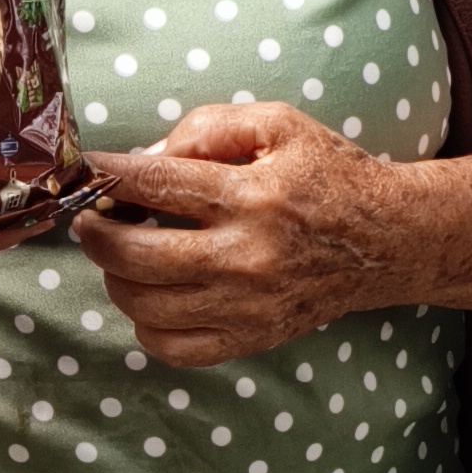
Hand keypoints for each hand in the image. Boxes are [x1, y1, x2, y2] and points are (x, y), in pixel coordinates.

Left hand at [72, 103, 426, 366]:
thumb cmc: (329, 177)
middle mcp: (245, 257)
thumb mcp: (279, 125)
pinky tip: (154, 297)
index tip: (84, 172)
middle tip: (90, 220)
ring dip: (116, 278)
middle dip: (95, 235)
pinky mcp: (252, 339)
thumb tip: (150, 155)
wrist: (387, 242)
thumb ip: (210, 127)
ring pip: (145, 306)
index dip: (107, 178)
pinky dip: (147, 325)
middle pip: (136, 256)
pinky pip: (173, 348)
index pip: (155, 185)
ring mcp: (246, 306)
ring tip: (123, 255)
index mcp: (251, 196)